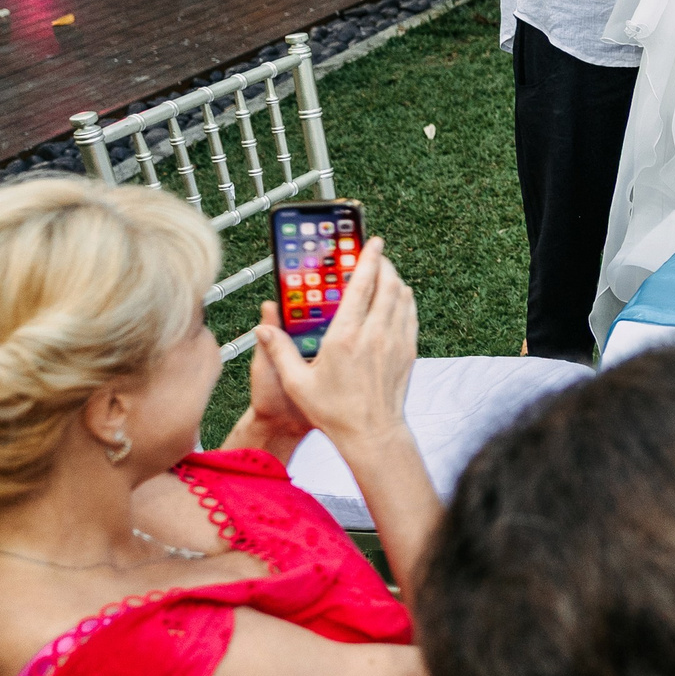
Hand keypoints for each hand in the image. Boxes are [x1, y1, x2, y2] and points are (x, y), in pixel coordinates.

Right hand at [248, 241, 416, 455]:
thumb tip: (262, 328)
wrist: (372, 433)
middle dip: (384, 264)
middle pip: (387, 284)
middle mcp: (375, 334)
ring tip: (385, 273)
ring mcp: (396, 342)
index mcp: (345, 337)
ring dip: (396, 279)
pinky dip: (405, 299)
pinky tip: (397, 299)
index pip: (362, 286)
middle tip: (377, 254)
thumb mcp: (297, 383)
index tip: (373, 242)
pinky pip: (411, 314)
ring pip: (403, 297)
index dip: (369, 259)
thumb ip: (279, 351)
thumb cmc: (333, 411)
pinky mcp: (409, 351)